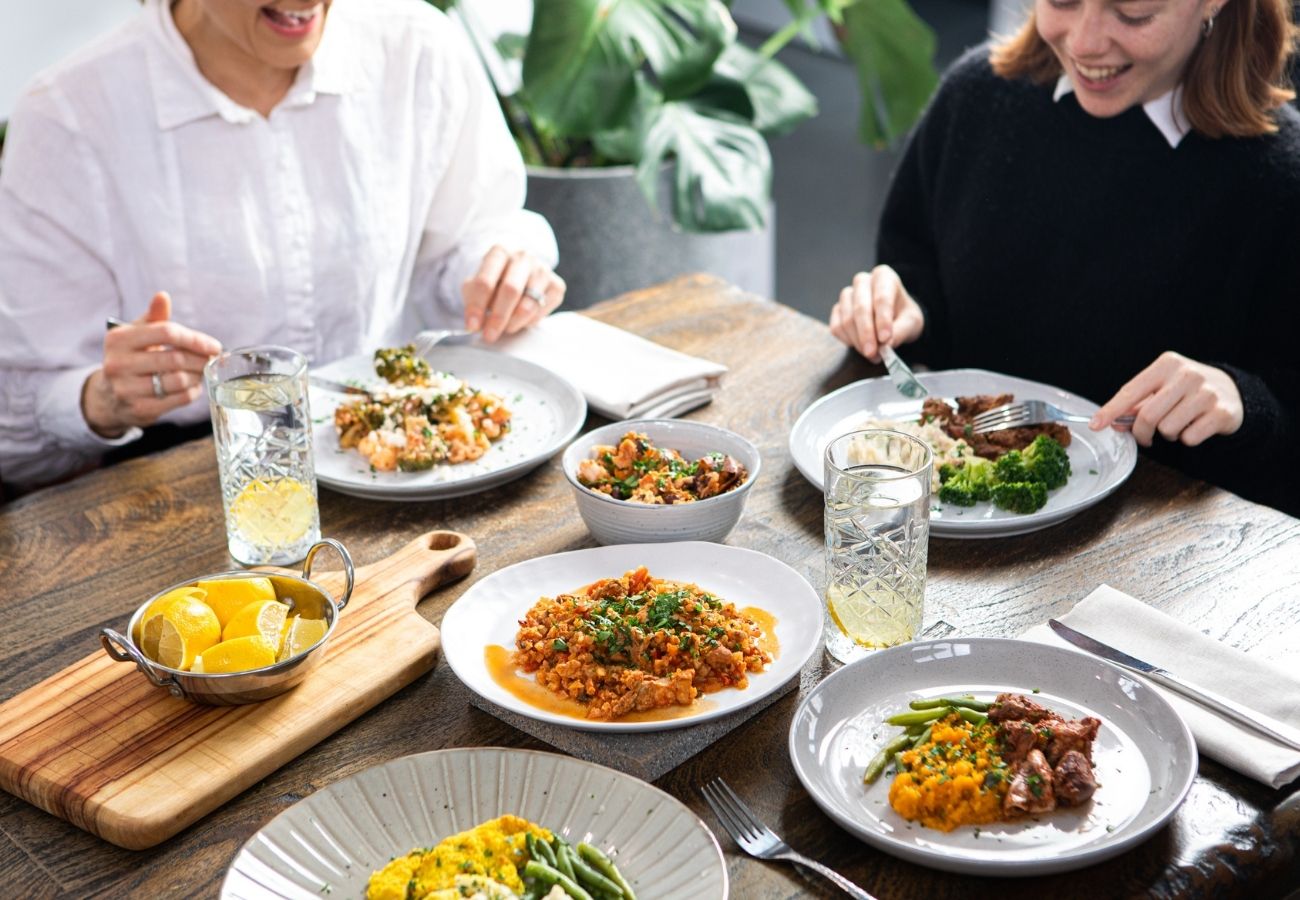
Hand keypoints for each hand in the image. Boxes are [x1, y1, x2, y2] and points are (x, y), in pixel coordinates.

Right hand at [81, 292, 222, 437]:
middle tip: (213, 360)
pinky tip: (193, 386)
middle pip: (175, 358)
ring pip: (179, 380)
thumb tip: (162, 296)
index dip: (195, 338)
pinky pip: (178, 399)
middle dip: (201, 359)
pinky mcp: (139, 409)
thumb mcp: (136, 335)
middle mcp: (118, 364)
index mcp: (118, 339)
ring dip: (198, 375)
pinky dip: (192, 392)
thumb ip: (153, 317)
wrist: (108, 396)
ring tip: (202, 371)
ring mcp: (127, 389)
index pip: (166, 332)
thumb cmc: (130, 358)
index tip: (214, 345)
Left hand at [462, 246, 565, 342]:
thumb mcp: (475, 286)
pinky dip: (528, 322)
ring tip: (505, 327)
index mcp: (500, 252)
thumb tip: (475, 324)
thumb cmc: (493, 281)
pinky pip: (542, 312)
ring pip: (528, 305)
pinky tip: (521, 319)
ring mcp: (543, 270)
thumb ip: (473, 302)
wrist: (518, 273)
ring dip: (513, 323)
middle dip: (498, 317)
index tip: (472, 326)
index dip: (477, 306)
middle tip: (490, 336)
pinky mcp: (557, 285)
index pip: (485, 281)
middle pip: (511, 290)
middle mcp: (524, 257)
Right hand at [828, 265, 924, 361]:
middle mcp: (862, 282)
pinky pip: (837, 327)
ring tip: (872, 354)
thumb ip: (901, 332)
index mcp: (884, 277)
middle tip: (873, 353)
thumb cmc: (903, 315)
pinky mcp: (837, 310)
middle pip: (861, 307)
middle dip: (866, 333)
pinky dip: (848, 341)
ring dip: (858, 341)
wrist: (894, 318)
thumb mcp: (912, 322)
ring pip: (847, 319)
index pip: (881, 297)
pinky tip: (861, 346)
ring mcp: (847, 295)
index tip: (886, 339)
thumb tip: (886, 345)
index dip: (883, 320)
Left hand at [1090, 351, 1243, 446]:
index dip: (1111, 411)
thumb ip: (1137, 404)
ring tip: (1177, 424)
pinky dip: (1187, 439)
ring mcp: (1207, 393)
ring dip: (1167, 435)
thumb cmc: (1187, 390)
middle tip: (1146, 437)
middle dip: (1141, 433)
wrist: (1232, 391)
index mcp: (1167, 364)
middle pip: (1147, 416)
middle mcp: (1187, 375)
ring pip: (1168, 429)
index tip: (1095, 425)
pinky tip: (1195, 426)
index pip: (1131, 391)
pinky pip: (1189, 438)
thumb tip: (1113, 423)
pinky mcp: (1222, 412)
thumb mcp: (1162, 388)